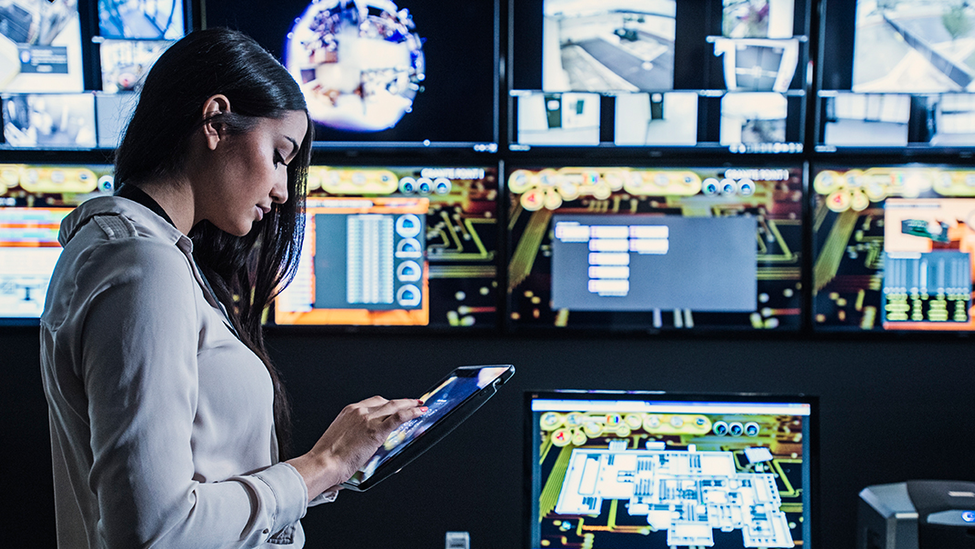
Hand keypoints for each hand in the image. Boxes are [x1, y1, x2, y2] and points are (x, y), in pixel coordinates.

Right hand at [287, 396, 425, 500]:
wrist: (324, 463)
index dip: (387, 403)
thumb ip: (355, 437)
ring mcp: (368, 419)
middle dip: (401, 402)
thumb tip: (365, 445)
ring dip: (409, 405)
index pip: (374, 402)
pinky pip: (398, 417)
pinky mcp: (376, 430)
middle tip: (411, 402)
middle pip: (385, 402)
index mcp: (349, 411)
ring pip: (394, 406)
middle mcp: (359, 411)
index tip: (394, 405)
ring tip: (420, 406)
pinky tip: (419, 412)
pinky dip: (411, 413)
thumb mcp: (340, 439)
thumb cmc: (327, 458)